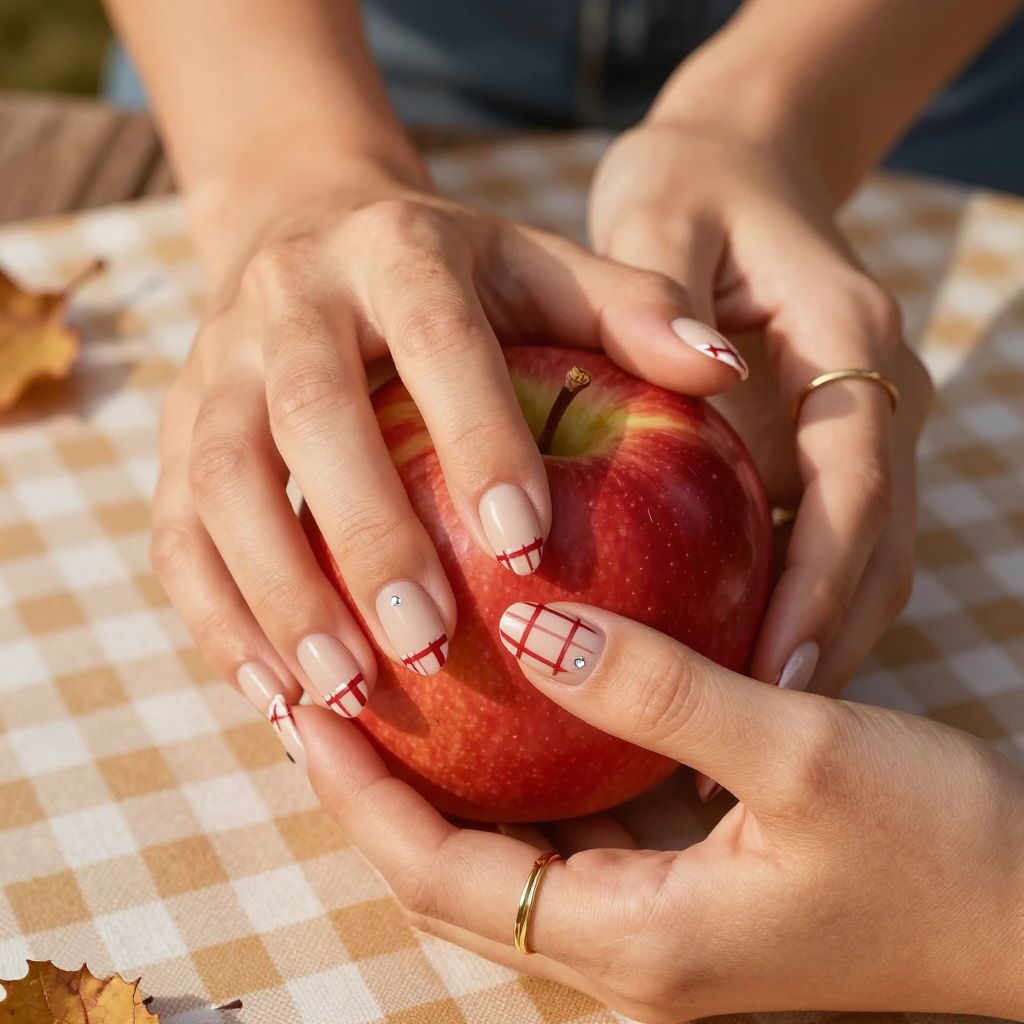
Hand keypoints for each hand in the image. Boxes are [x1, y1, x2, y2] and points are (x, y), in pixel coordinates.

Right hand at [151, 172, 743, 716]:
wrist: (305, 235)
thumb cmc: (452, 277)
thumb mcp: (541, 269)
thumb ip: (627, 311)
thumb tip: (724, 370)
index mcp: (394, 249)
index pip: (434, 336)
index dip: (473, 436)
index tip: (525, 546)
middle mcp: (290, 301)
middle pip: (309, 415)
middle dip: (365, 535)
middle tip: (429, 645)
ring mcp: (217, 369)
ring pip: (222, 485)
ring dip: (277, 595)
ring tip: (342, 695)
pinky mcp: (176, 436)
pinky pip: (175, 533)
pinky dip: (217, 619)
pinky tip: (277, 695)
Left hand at [296, 603, 1023, 1021]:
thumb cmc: (945, 849)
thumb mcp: (800, 748)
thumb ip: (657, 687)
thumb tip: (527, 622)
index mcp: (634, 941)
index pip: (439, 872)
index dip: (361, 794)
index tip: (307, 709)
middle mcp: (624, 954)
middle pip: (453, 875)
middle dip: (381, 792)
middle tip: (331, 695)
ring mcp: (654, 929)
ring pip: (507, 858)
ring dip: (448, 784)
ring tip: (398, 695)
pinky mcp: (686, 894)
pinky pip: (572, 836)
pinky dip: (527, 777)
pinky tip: (517, 705)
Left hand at [589, 119, 933, 699]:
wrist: (739, 155)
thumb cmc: (690, 184)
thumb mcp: (663, 221)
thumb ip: (663, 305)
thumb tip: (688, 387)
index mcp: (848, 337)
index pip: (853, 482)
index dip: (822, 581)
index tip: (775, 670)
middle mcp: (875, 390)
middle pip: (878, 539)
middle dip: (830, 638)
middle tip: (763, 738)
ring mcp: (863, 420)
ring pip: (869, 552)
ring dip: (823, 636)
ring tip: (754, 729)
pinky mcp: (830, 441)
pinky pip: (832, 537)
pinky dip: (802, 602)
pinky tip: (743, 659)